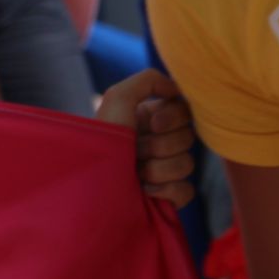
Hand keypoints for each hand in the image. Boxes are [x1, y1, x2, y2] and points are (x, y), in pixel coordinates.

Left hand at [97, 69, 195, 207]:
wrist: (91, 188)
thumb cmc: (102, 138)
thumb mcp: (118, 98)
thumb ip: (148, 81)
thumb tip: (177, 89)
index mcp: (147, 119)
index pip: (184, 111)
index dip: (173, 117)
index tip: (152, 124)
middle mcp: (156, 142)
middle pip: (187, 138)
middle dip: (159, 145)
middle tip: (135, 151)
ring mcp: (163, 170)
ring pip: (187, 164)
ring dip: (159, 168)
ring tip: (135, 172)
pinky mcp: (166, 196)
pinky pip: (186, 190)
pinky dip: (167, 191)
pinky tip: (144, 191)